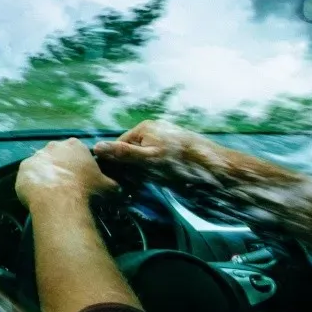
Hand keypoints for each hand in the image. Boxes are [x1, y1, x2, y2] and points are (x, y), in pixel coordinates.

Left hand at [16, 138, 117, 212]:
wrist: (58, 199)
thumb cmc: (85, 190)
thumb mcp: (107, 187)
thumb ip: (111, 183)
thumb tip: (117, 187)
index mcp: (75, 145)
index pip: (77, 151)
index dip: (78, 164)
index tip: (80, 177)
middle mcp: (54, 145)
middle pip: (57, 155)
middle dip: (61, 167)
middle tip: (65, 185)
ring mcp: (36, 155)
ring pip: (42, 165)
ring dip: (46, 174)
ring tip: (51, 191)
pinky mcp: (23, 168)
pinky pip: (29, 174)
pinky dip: (33, 182)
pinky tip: (38, 194)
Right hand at [93, 120, 223, 178]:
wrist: (215, 165)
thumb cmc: (180, 163)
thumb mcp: (148, 160)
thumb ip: (122, 154)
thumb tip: (96, 147)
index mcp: (144, 127)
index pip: (119, 145)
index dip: (118, 163)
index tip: (121, 180)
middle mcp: (154, 128)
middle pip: (133, 149)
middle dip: (132, 166)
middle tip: (137, 184)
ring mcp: (166, 135)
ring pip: (146, 154)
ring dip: (145, 169)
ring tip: (152, 182)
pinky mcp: (176, 144)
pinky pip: (158, 156)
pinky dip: (157, 167)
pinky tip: (164, 177)